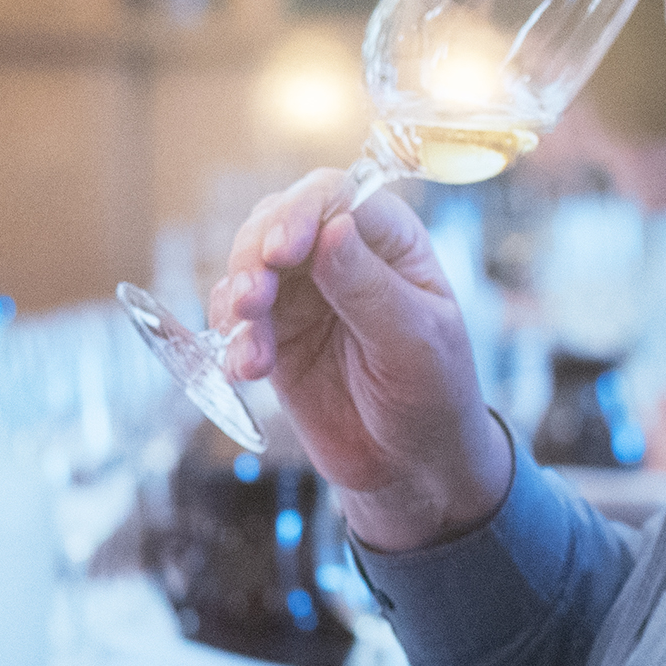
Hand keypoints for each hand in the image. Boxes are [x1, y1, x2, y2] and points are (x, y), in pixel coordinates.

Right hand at [209, 169, 511, 553]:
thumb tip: (332, 229)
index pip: (336, 197)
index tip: (281, 250)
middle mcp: (340, 256)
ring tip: (250, 344)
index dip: (300, 213)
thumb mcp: (415, 341)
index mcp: (389, 241)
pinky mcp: (274, 335)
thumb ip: (369, 287)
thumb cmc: (433, 395)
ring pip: (247, 268)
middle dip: (253, 256)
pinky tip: (247, 371)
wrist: (410, 468)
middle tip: (250, 300)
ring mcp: (302, 295)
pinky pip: (236, 322)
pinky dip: (232, 342)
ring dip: (236, 298)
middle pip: (276, 222)